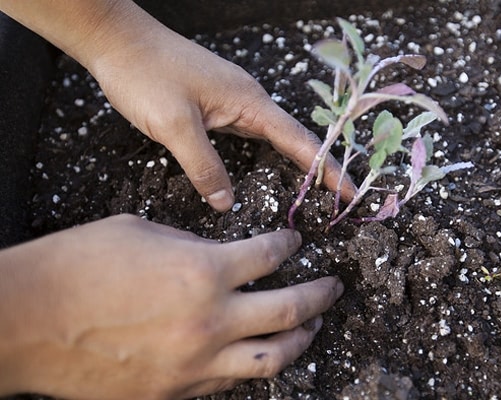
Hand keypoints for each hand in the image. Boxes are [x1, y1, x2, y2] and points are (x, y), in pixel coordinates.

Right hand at [0, 215, 343, 398]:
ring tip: (314, 326)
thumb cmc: (78, 266)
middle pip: (291, 309)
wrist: (27, 321)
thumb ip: (194, 246)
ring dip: (302, 339)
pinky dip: (252, 363)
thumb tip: (222, 256)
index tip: (295, 240)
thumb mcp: (143, 234)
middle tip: (334, 285)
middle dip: (321, 294)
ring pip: (273, 357)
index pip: (271, 254)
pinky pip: (232, 381)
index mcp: (204, 270)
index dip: (289, 243)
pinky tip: (258, 351)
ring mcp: (196, 363)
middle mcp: (211, 320)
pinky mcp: (177, 392)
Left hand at [88, 7, 353, 210]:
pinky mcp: (217, 103)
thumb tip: (226, 203)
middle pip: (294, 138)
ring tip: (317, 188)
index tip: (349, 192)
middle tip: (341, 198)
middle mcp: (249, 99)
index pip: (298, 140)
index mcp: (249, 101)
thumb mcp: (174, 126)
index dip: (326, 168)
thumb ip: (204, 167)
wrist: (118, 41)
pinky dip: (270, 152)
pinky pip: (253, 132)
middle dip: (320, 167)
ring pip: (274, 136)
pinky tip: (270, 166)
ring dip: (297, 160)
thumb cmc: (145, 75)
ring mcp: (234, 100)